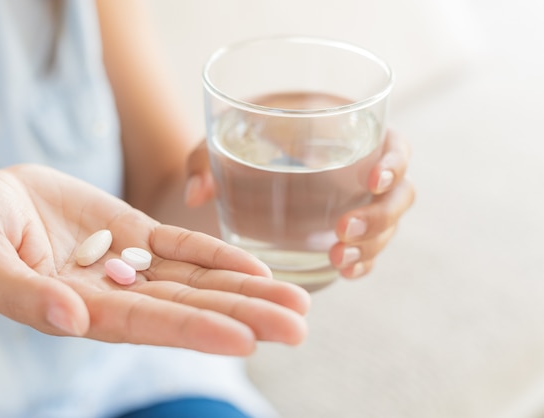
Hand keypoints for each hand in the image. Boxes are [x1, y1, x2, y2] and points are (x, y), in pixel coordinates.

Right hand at [0, 164, 308, 355]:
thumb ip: (19, 292)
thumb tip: (69, 318)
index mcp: (78, 310)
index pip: (146, 325)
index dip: (194, 330)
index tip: (245, 339)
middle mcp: (114, 295)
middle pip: (188, 308)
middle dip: (243, 317)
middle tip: (298, 328)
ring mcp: (130, 264)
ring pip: (197, 281)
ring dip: (246, 290)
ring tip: (297, 303)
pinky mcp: (135, 233)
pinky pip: (182, 247)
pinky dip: (219, 255)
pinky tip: (257, 267)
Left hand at [185, 131, 414, 278]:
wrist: (246, 157)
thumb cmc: (243, 137)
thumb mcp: (222, 139)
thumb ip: (206, 159)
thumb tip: (196, 195)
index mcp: (350, 133)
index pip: (395, 146)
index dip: (395, 163)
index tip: (373, 179)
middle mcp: (364, 170)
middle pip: (400, 195)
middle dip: (379, 216)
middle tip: (343, 230)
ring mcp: (359, 203)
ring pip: (388, 227)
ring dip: (371, 245)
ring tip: (337, 258)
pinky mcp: (348, 230)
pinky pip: (369, 249)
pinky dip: (362, 262)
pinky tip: (344, 271)